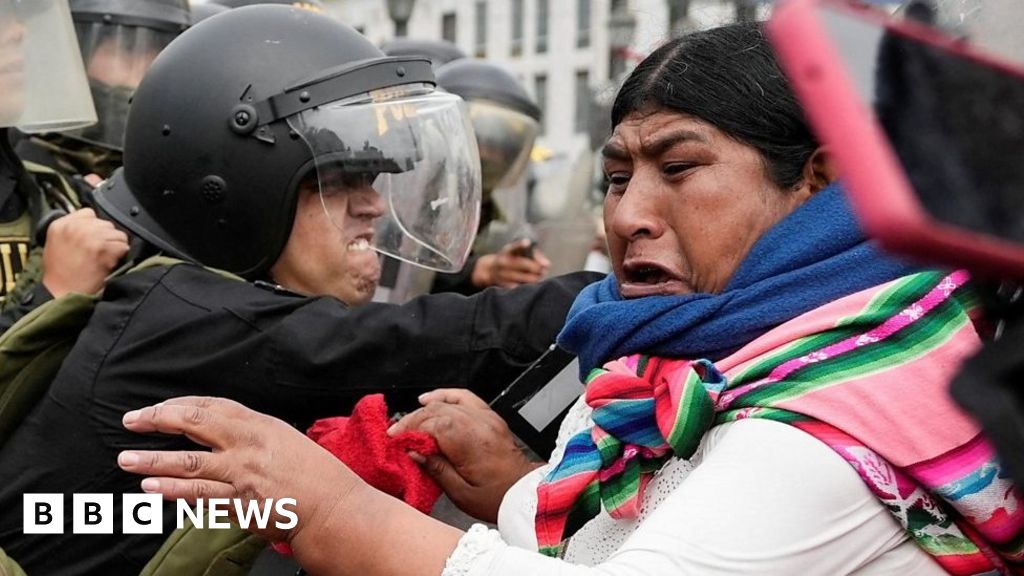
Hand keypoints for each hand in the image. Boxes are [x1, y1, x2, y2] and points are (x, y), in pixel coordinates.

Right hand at [41, 208, 129, 296]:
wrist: (61, 294)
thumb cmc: (60, 273)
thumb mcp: (57, 243)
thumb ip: (74, 229)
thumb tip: (96, 223)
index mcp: (61, 224)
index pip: (90, 213)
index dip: (95, 227)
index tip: (94, 239)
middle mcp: (75, 227)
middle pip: (106, 223)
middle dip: (106, 237)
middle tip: (98, 254)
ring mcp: (90, 236)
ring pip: (118, 234)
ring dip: (115, 247)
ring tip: (103, 260)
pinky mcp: (103, 248)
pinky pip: (124, 246)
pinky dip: (121, 256)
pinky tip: (109, 264)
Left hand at [117, 396, 360, 545]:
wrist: (333, 508)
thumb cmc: (315, 475)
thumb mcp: (284, 440)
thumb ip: (250, 434)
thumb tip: (217, 432)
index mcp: (259, 425)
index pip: (210, 406)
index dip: (178, 405)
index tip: (156, 409)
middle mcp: (248, 445)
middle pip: (194, 424)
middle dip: (158, 421)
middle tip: (132, 422)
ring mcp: (243, 475)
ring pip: (189, 463)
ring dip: (153, 461)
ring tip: (127, 460)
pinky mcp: (240, 504)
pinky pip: (200, 496)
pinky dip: (173, 492)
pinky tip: (152, 490)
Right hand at [389, 389, 541, 521]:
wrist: (524, 492)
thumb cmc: (495, 497)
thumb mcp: (460, 493)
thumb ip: (436, 469)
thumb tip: (415, 452)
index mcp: (471, 443)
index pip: (433, 424)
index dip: (411, 429)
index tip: (396, 439)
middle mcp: (479, 425)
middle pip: (437, 411)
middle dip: (413, 420)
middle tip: (398, 434)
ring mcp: (486, 418)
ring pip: (448, 402)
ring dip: (425, 409)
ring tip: (409, 420)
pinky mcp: (489, 417)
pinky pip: (464, 397)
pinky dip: (446, 395)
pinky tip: (430, 399)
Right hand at [471, 239, 550, 288]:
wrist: (491, 270)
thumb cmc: (512, 258)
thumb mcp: (520, 252)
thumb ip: (535, 255)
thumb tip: (548, 265)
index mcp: (508, 251)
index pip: (514, 246)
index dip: (521, 244)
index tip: (527, 242)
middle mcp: (503, 262)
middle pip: (523, 264)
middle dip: (537, 267)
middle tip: (543, 269)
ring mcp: (503, 274)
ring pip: (526, 278)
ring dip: (536, 277)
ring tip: (539, 275)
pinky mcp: (505, 285)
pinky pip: (522, 287)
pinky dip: (529, 285)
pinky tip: (531, 283)